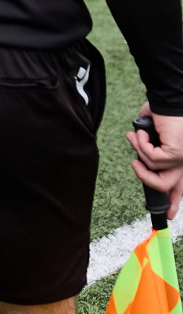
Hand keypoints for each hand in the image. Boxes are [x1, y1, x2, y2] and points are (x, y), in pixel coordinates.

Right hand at [128, 103, 182, 218]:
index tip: (169, 215)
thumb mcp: (153, 136)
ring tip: (136, 137)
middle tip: (134, 164)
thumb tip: (138, 158)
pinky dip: (141, 145)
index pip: (180, 185)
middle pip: (167, 186)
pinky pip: (151, 158)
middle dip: (146, 178)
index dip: (174, 201)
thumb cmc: (162, 112)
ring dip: (139, 153)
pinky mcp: (177, 153)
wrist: (168, 99)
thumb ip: (149, 150)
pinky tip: (142, 133)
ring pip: (155, 172)